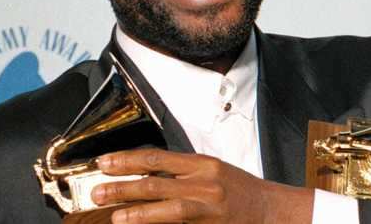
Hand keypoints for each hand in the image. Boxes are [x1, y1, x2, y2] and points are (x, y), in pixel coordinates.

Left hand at [92, 148, 313, 223]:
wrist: (272, 211)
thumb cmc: (241, 191)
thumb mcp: (212, 172)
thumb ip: (182, 173)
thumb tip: (146, 175)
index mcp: (202, 163)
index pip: (158, 158)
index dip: (129, 159)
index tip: (105, 162)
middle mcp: (204, 181)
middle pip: (157, 180)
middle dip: (123, 185)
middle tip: (98, 190)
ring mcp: (208, 205)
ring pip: (167, 205)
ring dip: (136, 210)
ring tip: (113, 213)